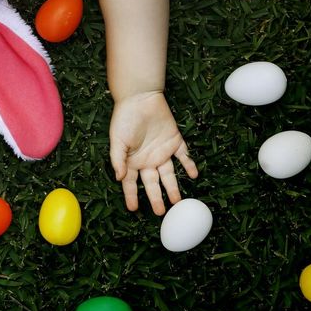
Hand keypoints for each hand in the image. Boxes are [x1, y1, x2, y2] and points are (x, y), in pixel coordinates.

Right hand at [109, 91, 198, 215]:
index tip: (133, 209)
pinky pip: (184, 156)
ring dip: (173, 187)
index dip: (131, 195)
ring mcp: (162, 151)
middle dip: (155, 198)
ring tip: (177, 202)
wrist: (140, 98)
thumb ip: (118, 159)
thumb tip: (119, 178)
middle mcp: (147, 159)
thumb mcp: (117, 140)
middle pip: (152, 183)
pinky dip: (189, 165)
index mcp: (132, 160)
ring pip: (169, 174)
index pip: (131, 183)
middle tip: (160, 212)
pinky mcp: (175, 141)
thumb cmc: (124, 118)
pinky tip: (193, 175)